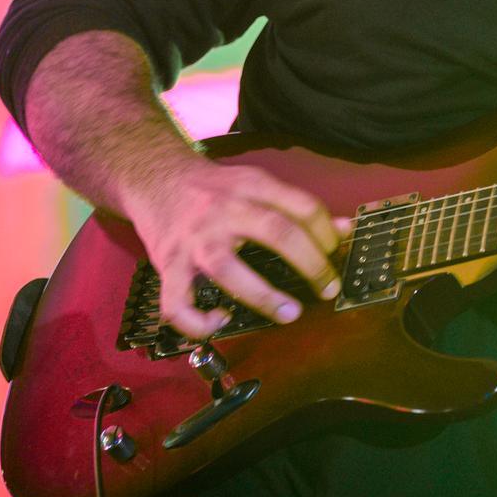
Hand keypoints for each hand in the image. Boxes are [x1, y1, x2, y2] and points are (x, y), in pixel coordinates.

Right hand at [121, 155, 348, 338]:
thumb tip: (345, 230)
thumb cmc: (213, 187)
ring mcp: (194, 239)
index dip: (327, 232)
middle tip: (329, 288)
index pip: (302, 206)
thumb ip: (296, 206)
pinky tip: (220, 322)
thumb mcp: (255, 183)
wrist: (151, 173)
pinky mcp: (167, 264)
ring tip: (290, 314)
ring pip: (230, 271)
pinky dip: (198, 322)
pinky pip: (178, 304)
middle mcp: (224, 210)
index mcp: (251, 185)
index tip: (337, 252)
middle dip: (312, 265)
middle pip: (278, 234)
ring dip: (264, 297)